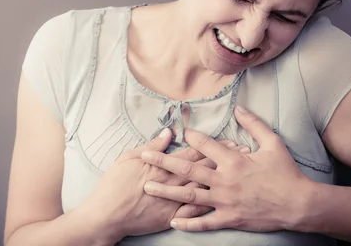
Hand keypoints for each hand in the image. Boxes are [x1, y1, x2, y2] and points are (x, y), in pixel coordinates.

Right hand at [78, 128, 247, 241]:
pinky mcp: (170, 217)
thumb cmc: (114, 185)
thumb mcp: (129, 158)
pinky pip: (194, 213)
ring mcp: (173, 201)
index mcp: (163, 165)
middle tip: (244, 153)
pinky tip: (226, 202)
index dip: (214, 146)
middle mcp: (172, 182)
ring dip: (224, 180)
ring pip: (204, 188)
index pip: (194, 152)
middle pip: (205, 169)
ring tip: (242, 174)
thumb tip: (169, 132)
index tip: (231, 140)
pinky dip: (210, 206)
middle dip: (226, 161)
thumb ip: (152, 145)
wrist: (105, 216)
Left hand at [140, 106, 314, 231]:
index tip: (178, 132)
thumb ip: (254, 125)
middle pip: (187, 169)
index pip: (204, 145)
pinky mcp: (229, 218)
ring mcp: (225, 201)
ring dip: (166, 190)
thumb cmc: (286, 172)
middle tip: (145, 155)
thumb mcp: (273, 143)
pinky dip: (188, 223)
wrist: (297, 204)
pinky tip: (172, 220)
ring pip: (189, 196)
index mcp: (233, 160)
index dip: (190, 137)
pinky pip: (204, 222)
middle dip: (163, 161)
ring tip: (148, 186)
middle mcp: (224, 180)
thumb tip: (240, 108)